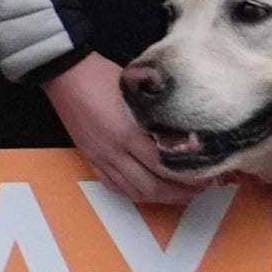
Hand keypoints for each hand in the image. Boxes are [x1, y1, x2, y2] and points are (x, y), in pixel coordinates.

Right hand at [47, 52, 194, 206]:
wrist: (66, 74)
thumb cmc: (102, 75)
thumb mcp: (137, 92)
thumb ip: (158, 115)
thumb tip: (186, 133)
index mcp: (128, 132)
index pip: (164, 166)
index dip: (188, 177)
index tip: (205, 176)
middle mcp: (115, 150)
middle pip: (152, 186)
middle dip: (179, 193)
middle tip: (199, 189)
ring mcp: (101, 158)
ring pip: (134, 192)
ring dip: (160, 198)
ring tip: (179, 194)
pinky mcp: (92, 159)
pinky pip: (114, 186)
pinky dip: (134, 194)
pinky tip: (148, 192)